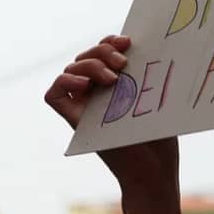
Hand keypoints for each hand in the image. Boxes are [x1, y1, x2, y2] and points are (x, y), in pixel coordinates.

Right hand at [46, 35, 178, 194]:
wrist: (154, 172)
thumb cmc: (160, 140)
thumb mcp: (153, 98)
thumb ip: (142, 73)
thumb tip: (146, 46)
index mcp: (115, 86)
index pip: (103, 52)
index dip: (110, 41)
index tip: (129, 42)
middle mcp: (96, 95)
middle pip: (86, 57)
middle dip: (102, 51)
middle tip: (123, 62)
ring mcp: (83, 107)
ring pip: (70, 70)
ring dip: (89, 64)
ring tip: (113, 78)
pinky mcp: (73, 122)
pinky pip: (54, 95)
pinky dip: (65, 82)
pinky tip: (86, 85)